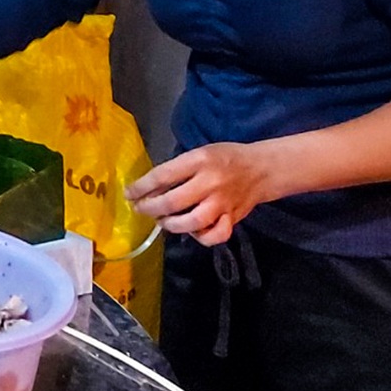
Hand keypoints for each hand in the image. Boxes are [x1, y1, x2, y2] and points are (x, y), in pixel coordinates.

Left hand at [126, 143, 277, 246]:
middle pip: (173, 201)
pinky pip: (216, 235)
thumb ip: (176, 170)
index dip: (141, 187)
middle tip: (141, 209)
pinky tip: (193, 231)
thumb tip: (147, 188)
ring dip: (171, 224)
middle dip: (150, 208)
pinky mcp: (234, 218)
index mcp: (200, 161)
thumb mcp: (199, 153)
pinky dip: (201, 237)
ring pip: (192, 221)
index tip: (129, 193)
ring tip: (163, 220)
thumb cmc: (225, 158)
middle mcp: (211, 182)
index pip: (163, 175)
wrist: (262, 169)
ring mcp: (223, 203)